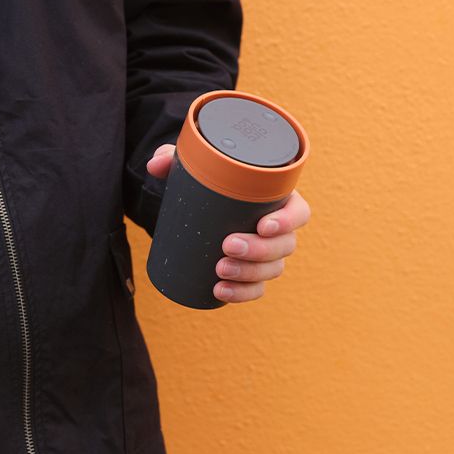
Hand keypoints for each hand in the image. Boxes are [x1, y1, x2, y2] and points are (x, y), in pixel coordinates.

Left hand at [146, 142, 309, 303]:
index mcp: (276, 198)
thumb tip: (154, 166)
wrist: (194, 208)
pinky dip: (240, 293)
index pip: (299, 212)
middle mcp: (278, 228)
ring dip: (248, 273)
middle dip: (258, 250)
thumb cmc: (206, 182)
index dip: (288, 221)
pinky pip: (254, 289)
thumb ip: (174, 159)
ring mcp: (266, 254)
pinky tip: (220, 292)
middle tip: (227, 245)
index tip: (263, 225)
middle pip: (284, 245)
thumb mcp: (193, 167)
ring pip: (272, 269)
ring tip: (220, 270)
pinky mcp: (250, 273)